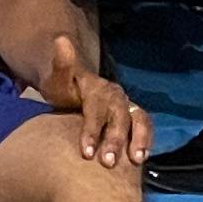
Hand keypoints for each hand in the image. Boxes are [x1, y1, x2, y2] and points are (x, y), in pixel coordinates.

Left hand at [37, 39, 145, 166]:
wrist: (72, 89)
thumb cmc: (62, 89)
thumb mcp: (56, 79)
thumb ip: (60, 64)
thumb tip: (62, 39)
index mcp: (95, 86)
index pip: (95, 108)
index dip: (93, 129)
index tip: (86, 152)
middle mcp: (114, 94)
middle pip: (118, 115)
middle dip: (115, 139)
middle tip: (107, 162)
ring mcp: (126, 104)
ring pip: (137, 119)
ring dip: (138, 140)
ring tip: (135, 160)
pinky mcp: (133, 115)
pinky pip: (144, 125)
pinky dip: (146, 140)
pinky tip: (141, 159)